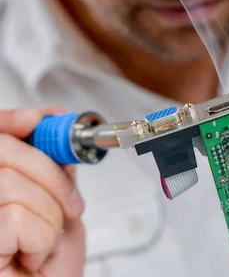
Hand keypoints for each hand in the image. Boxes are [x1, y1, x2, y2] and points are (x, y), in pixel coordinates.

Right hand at [0, 107, 84, 275]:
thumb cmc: (52, 268)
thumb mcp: (59, 201)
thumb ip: (52, 164)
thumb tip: (52, 123)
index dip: (8, 119)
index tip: (38, 118)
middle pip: (3, 149)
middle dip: (50, 173)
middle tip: (71, 206)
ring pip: (10, 182)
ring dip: (49, 214)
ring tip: (46, 241)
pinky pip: (15, 217)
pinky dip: (40, 238)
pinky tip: (32, 257)